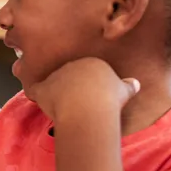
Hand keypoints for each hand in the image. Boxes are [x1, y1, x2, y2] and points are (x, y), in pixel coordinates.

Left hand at [25, 57, 140, 125]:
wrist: (89, 107)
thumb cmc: (109, 99)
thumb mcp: (123, 91)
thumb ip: (128, 86)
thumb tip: (135, 83)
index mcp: (91, 63)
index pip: (86, 71)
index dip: (87, 83)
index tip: (90, 96)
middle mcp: (71, 65)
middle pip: (68, 75)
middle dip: (70, 85)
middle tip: (77, 102)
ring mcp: (56, 75)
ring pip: (52, 82)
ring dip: (54, 92)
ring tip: (62, 106)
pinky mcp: (43, 88)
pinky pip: (35, 89)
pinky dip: (36, 94)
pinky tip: (39, 101)